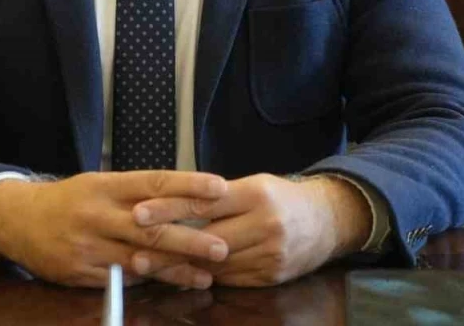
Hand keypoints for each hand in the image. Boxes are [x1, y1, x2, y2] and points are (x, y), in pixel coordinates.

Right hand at [0, 171, 229, 287]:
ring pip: (140, 259)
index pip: (155, 182)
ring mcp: (89, 246)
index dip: (188, 185)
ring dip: (175, 268)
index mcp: (106, 185)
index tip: (220, 187)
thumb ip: (137, 193)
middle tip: (222, 246)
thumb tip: (185, 197)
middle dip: (189, 238)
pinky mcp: (81, 272)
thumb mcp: (100, 184)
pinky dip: (147, 279)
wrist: (18, 219)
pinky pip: (121, 279)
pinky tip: (170, 281)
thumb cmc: (70, 200)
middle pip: (151, 227)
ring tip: (205, 273)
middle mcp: (99, 214)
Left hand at [131, 174, 370, 285]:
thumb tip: (172, 203)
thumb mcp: (253, 184)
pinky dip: (206, 276)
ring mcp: (270, 254)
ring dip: (181, 266)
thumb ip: (218, 196)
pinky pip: (231, 279)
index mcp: (255, 194)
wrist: (328, 220)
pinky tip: (184, 275)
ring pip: (216, 264)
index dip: (169, 209)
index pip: (204, 202)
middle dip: (168, 245)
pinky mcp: (272, 276)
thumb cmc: (281, 197)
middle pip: (206, 239)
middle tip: (135, 248)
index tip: (138, 213)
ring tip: (150, 264)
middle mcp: (264, 224)